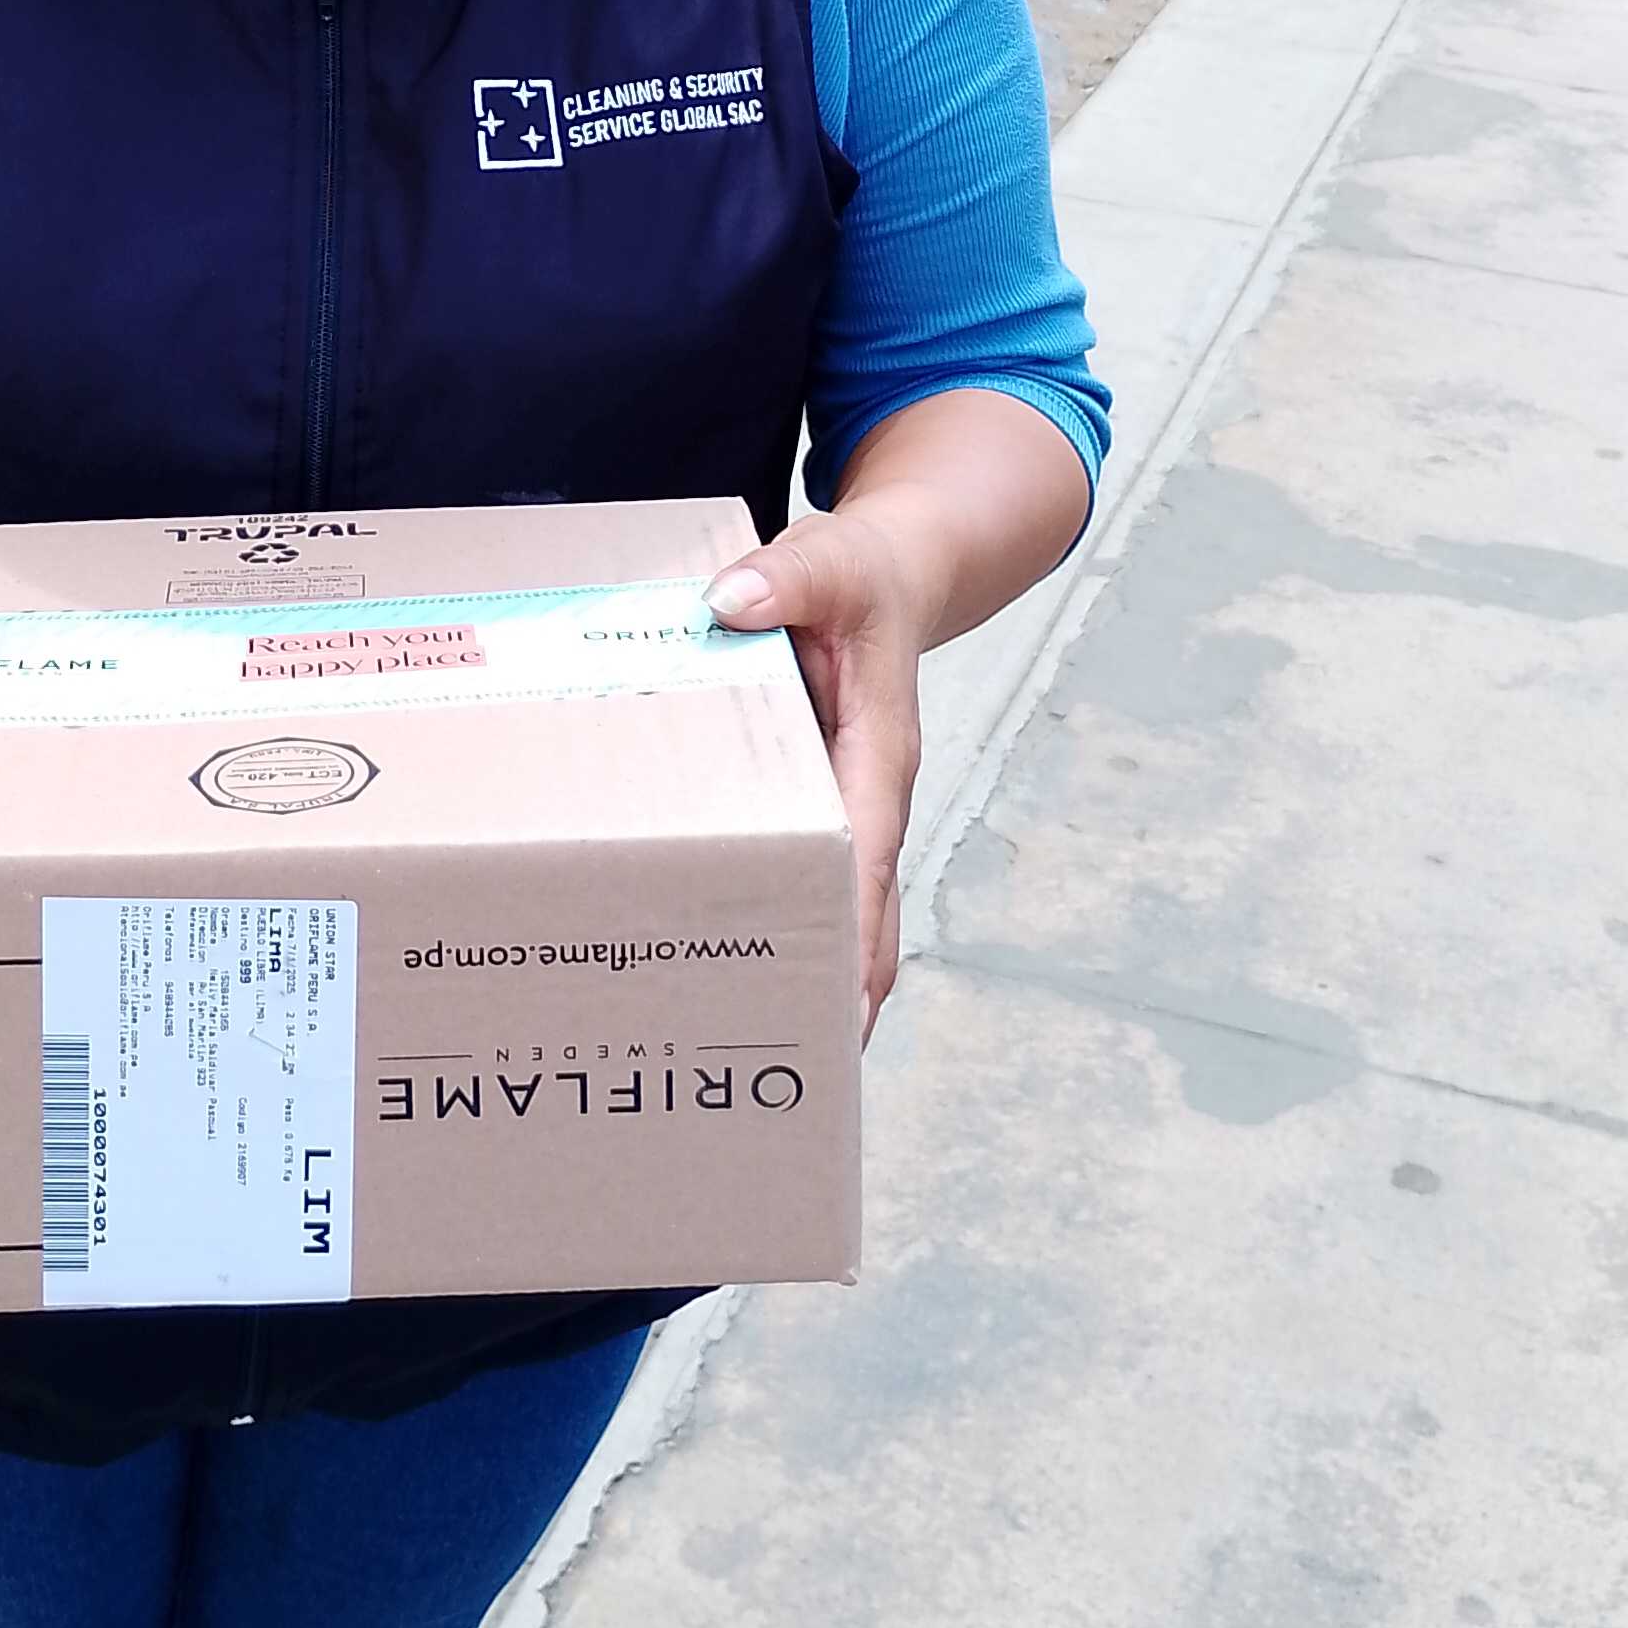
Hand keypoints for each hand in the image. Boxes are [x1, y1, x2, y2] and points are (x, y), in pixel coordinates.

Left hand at [707, 507, 940, 1033]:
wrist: (894, 577)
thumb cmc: (862, 579)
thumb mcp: (828, 561)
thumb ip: (785, 578)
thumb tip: (733, 602)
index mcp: (878, 751)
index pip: (866, 852)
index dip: (852, 923)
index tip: (840, 995)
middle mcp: (870, 796)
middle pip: (868, 914)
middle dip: (845, 988)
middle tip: (802, 1066)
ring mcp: (850, 809)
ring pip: (847, 911)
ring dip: (824, 974)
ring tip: (772, 1050)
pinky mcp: (824, 806)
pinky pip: (815, 880)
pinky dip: (797, 930)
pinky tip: (752, 972)